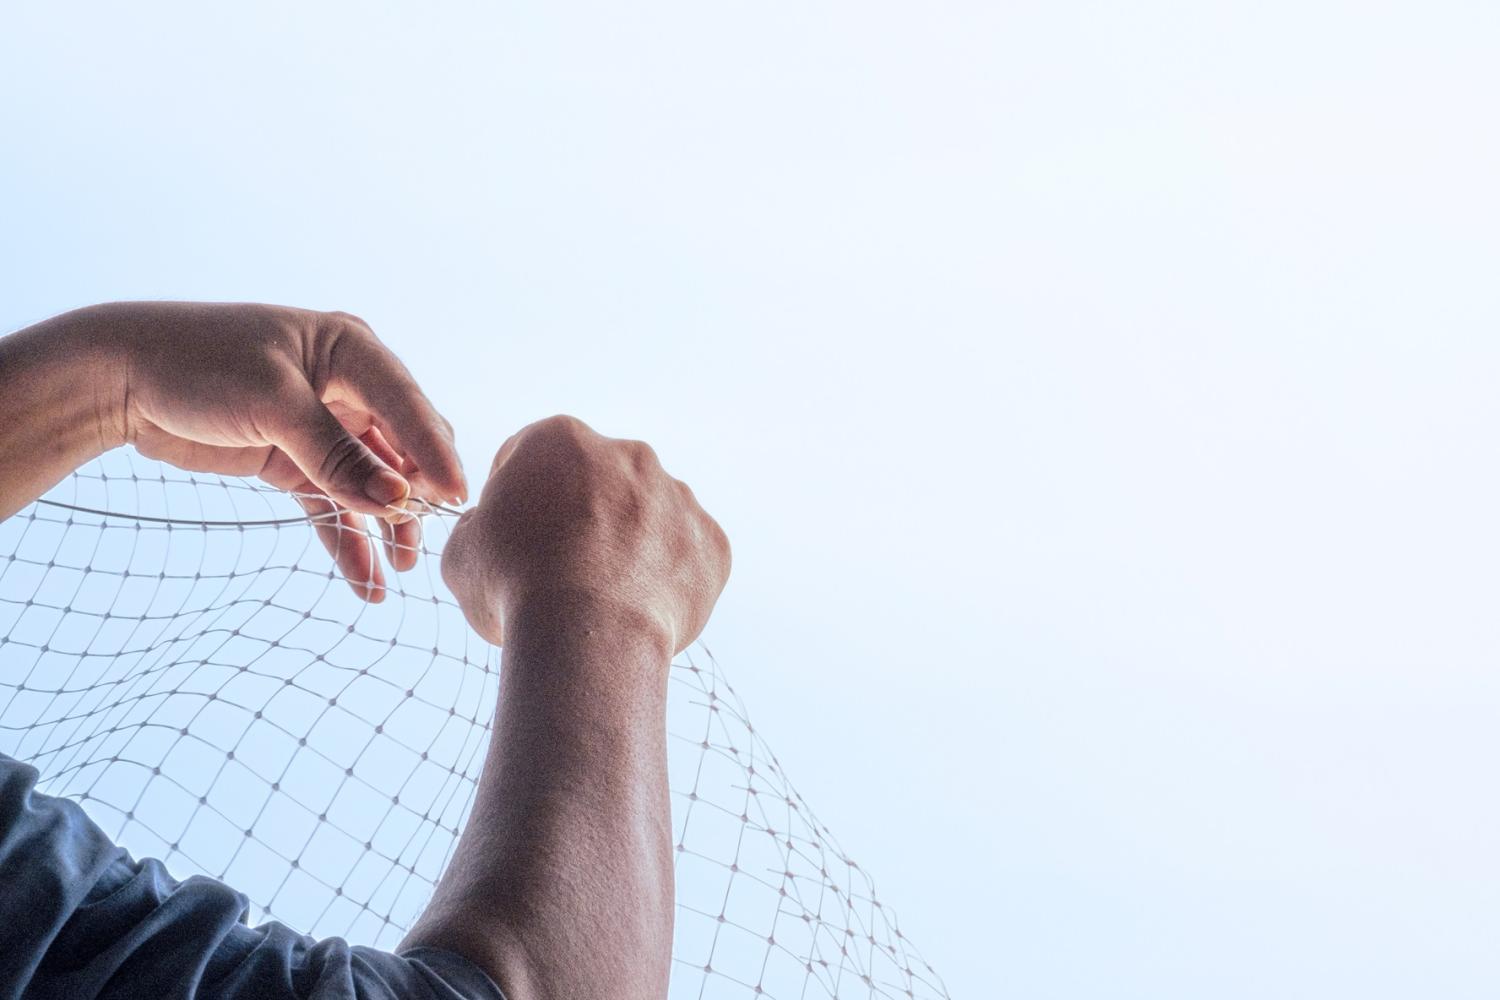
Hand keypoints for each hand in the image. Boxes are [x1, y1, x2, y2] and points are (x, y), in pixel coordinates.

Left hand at [81, 301, 466, 599]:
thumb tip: (397, 500)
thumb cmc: (198, 365)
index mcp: (352, 350)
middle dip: (416, 494)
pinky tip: (367, 582)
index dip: (434, 452)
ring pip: (372, 481)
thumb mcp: (274, 405)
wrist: (120, 378)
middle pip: (400, 447)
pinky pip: (333, 504)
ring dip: (387, 525)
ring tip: (401, 570)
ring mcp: (324, 425)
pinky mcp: (295, 460)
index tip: (457, 496)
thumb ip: (336, 456)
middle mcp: (348, 386)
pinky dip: (349, 539)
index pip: (408, 405)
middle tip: (426, 539)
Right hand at [441, 415, 730, 653]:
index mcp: (562, 439)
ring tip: (604, 598)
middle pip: (599, 482)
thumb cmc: (516, 586)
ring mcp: (678, 496)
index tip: (513, 534)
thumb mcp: (462, 553)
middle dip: (583, 516)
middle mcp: (629, 453)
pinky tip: (639, 610)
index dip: (516, 496)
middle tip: (562, 570)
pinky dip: (669, 578)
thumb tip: (486, 528)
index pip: (532, 456)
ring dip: (631, 544)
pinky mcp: (712, 542)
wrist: (589, 636)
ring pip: (649, 516)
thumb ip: (477, 527)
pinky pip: (687, 556)